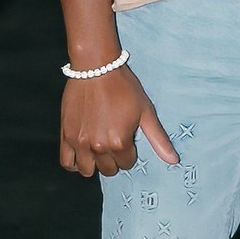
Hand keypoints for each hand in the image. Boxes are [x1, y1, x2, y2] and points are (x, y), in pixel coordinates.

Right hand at [59, 64, 177, 178]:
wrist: (96, 67)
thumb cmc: (123, 87)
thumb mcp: (145, 111)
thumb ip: (158, 139)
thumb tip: (173, 161)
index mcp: (119, 142)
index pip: (126, 163)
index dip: (129, 153)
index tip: (127, 138)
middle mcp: (98, 146)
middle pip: (108, 169)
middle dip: (113, 159)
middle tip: (113, 141)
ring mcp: (80, 142)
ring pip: (88, 170)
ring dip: (95, 163)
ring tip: (98, 149)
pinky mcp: (66, 135)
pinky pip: (67, 162)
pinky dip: (75, 164)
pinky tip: (82, 156)